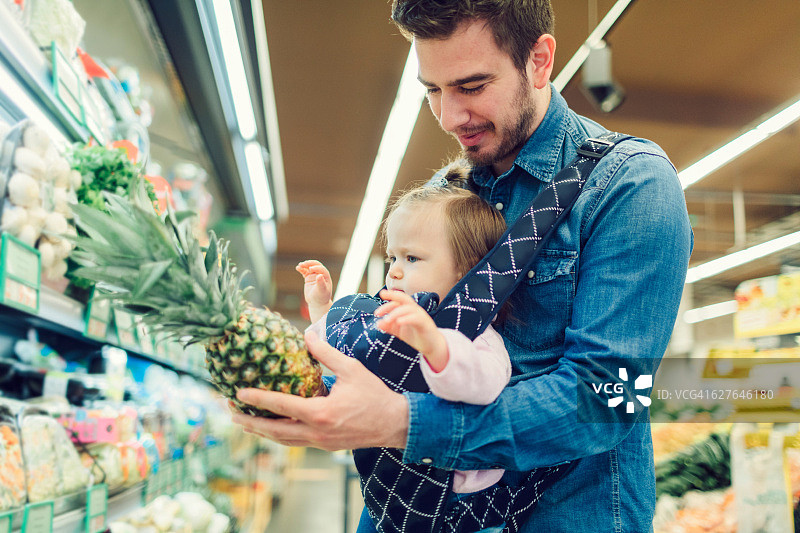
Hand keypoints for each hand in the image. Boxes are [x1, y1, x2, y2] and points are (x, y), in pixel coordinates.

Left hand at [230, 330, 408, 450]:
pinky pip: (294, 441)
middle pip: (274, 431)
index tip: (238, 393)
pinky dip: (278, 435)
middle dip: (250, 422)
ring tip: (243, 421)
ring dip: (261, 431)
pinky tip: (270, 427)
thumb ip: (326, 353)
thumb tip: (306, 334)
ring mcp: (320, 442)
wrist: (394, 424)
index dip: (257, 399)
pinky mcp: (324, 446)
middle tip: (230, 411)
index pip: (281, 406)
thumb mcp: (351, 368)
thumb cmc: (374, 395)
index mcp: (321, 413)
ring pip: (282, 440)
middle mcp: (316, 432)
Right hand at [296, 260, 332, 321]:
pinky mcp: (308, 278)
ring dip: (305, 265)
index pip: (321, 268)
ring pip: (309, 267)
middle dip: (310, 263)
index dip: (316, 267)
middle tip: (304, 263)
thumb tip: (319, 275)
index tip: (310, 269)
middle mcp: (320, 274)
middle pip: (315, 265)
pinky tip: (297, 268)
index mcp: (326, 276)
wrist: (317, 303)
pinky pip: (304, 271)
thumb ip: (321, 283)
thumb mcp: (321, 291)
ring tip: (300, 265)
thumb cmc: (321, 297)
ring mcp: (314, 275)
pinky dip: (301, 269)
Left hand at [375, 289, 448, 371]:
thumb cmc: (415, 335)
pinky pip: (416, 318)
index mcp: (408, 309)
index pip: (397, 301)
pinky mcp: (426, 323)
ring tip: (387, 320)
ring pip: (409, 308)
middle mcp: (415, 309)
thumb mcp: (398, 331)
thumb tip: (377, 324)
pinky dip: (406, 319)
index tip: (378, 305)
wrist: (432, 346)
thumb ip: (388, 326)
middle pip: (404, 298)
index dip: (389, 299)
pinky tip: (398, 322)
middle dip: (393, 296)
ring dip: (396, 313)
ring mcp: (421, 315)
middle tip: (381, 303)